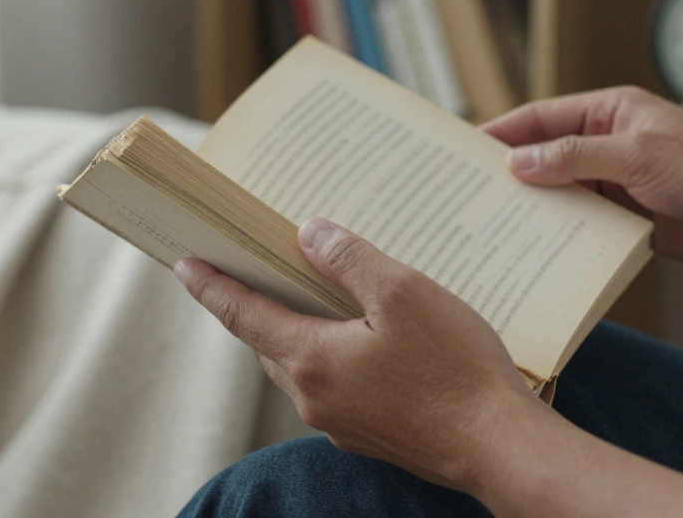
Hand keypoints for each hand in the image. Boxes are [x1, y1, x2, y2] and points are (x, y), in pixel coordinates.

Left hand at [173, 218, 541, 490]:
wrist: (499, 446)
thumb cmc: (455, 369)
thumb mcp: (403, 292)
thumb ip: (348, 260)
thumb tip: (310, 235)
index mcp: (311, 359)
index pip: (242, 315)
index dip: (211, 286)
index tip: (183, 264)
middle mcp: (314, 397)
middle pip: (269, 340)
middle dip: (257, 303)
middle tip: (253, 265)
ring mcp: (341, 422)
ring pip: (302, 364)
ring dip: (298, 328)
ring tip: (313, 292)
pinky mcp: (371, 434)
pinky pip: (335, 384)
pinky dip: (332, 353)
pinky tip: (365, 336)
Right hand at [482, 86, 682, 269]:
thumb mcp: (636, 154)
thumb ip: (574, 156)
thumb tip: (519, 162)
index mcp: (611, 112)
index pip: (542, 117)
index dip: (502, 132)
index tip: (463, 150)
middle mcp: (611, 145)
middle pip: (547, 157)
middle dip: (511, 174)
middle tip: (468, 194)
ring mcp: (621, 185)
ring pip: (563, 196)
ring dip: (536, 210)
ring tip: (493, 228)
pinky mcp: (632, 222)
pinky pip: (586, 228)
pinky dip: (563, 239)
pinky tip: (537, 253)